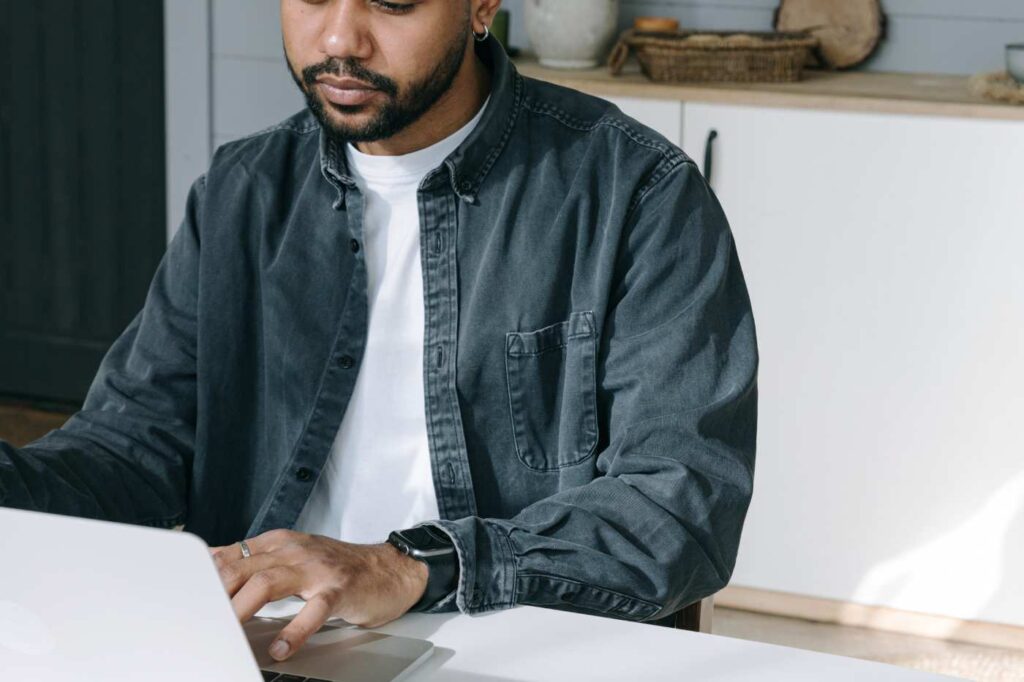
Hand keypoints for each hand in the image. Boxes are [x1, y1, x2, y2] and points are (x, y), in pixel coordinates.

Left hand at [209, 529, 427, 660]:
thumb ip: (256, 562)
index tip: (184, 600)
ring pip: (268, 582)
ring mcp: (317, 569)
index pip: (230, 556)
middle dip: (215, 594)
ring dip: (242, 608)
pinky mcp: (340, 589)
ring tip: (228, 632)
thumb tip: (212, 566)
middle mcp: (295, 551)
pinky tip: (281, 648)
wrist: (391, 568)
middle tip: (198, 620)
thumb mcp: (294, 556)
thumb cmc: (339, 568)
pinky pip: (314, 610)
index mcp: (280, 543)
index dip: (203, 578)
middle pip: (241, 568)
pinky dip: (295, 630)